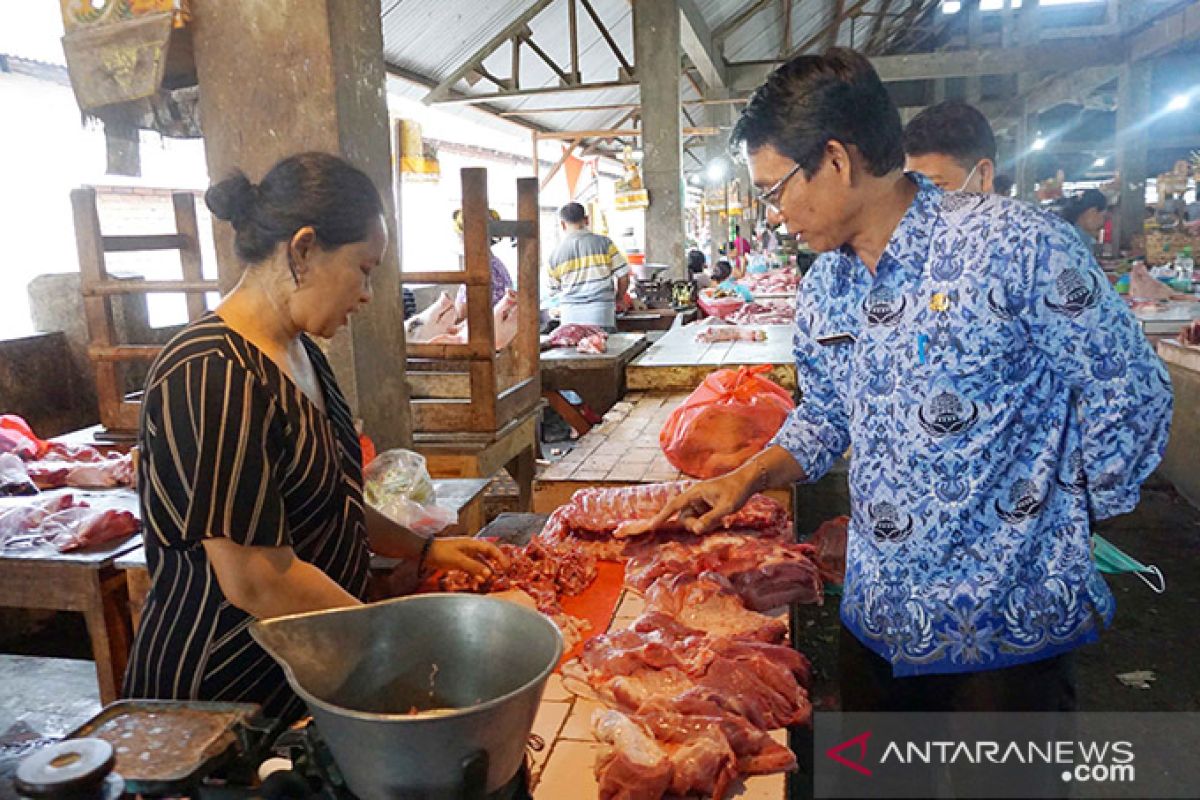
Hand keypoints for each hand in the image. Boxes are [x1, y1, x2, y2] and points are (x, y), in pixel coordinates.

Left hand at [425, 537, 508, 579]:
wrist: (423, 553)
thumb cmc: (441, 553)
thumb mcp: (458, 560)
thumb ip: (473, 567)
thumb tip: (489, 574)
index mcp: (472, 544)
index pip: (491, 549)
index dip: (500, 557)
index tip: (506, 567)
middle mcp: (470, 548)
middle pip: (487, 555)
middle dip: (495, 564)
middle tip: (502, 574)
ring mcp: (464, 555)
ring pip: (479, 563)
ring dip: (484, 571)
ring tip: (488, 580)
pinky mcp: (458, 561)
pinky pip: (471, 567)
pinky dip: (475, 574)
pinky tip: (476, 581)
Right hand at [643, 470, 758, 535]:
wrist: (747, 482)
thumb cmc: (736, 491)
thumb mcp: (726, 507)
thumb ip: (711, 519)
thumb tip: (696, 530)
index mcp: (695, 493)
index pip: (675, 505)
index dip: (663, 516)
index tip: (652, 526)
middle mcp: (694, 497)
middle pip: (684, 517)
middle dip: (694, 525)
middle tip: (710, 526)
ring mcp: (700, 503)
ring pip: (693, 520)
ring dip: (703, 525)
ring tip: (720, 521)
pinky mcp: (705, 507)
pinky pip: (700, 520)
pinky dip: (708, 523)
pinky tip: (721, 520)